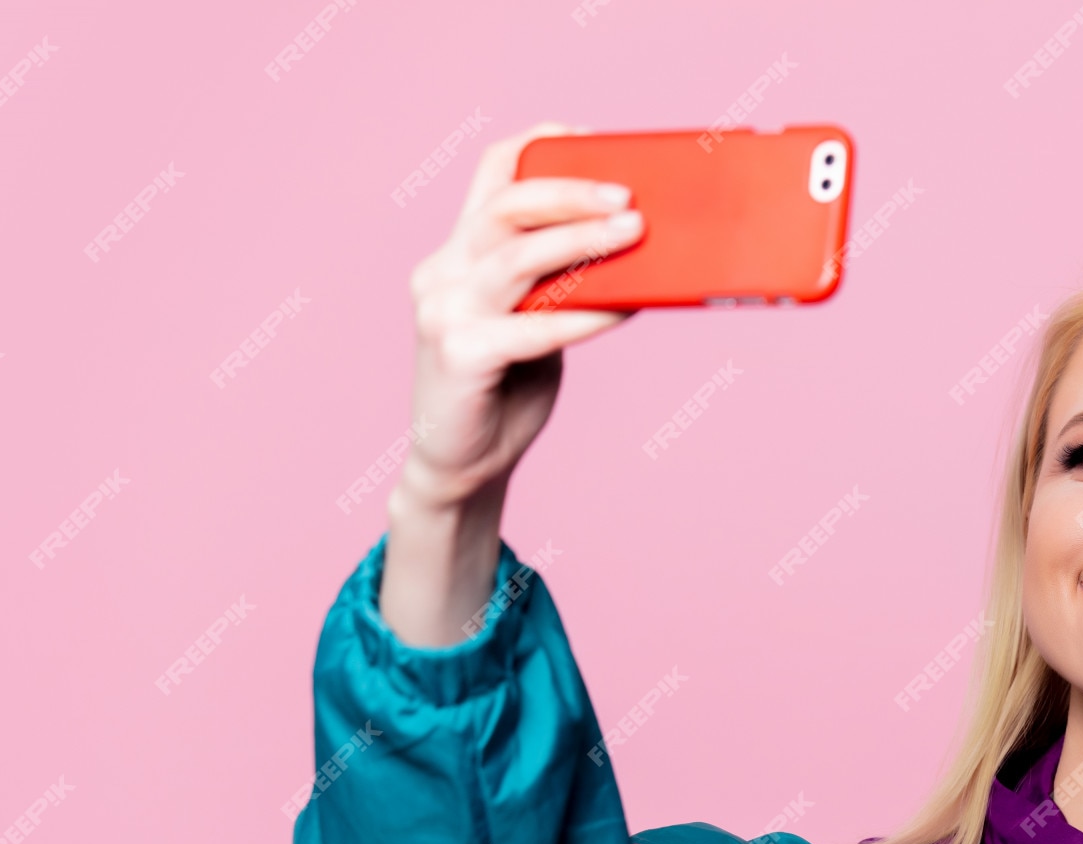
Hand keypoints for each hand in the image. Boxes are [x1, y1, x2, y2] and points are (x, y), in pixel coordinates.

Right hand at [382, 122, 644, 644]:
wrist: (461, 465)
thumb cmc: (507, 387)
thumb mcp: (534, 319)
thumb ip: (563, 284)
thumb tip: (639, 251)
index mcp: (458, 253)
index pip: (490, 175)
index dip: (539, 148)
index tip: (591, 140)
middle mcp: (442, 272)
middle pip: (507, 206)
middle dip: (572, 193)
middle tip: (630, 198)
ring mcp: (445, 313)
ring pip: (517, 257)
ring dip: (583, 242)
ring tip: (635, 233)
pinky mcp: (460, 356)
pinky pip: (533, 327)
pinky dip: (584, 315)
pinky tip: (625, 309)